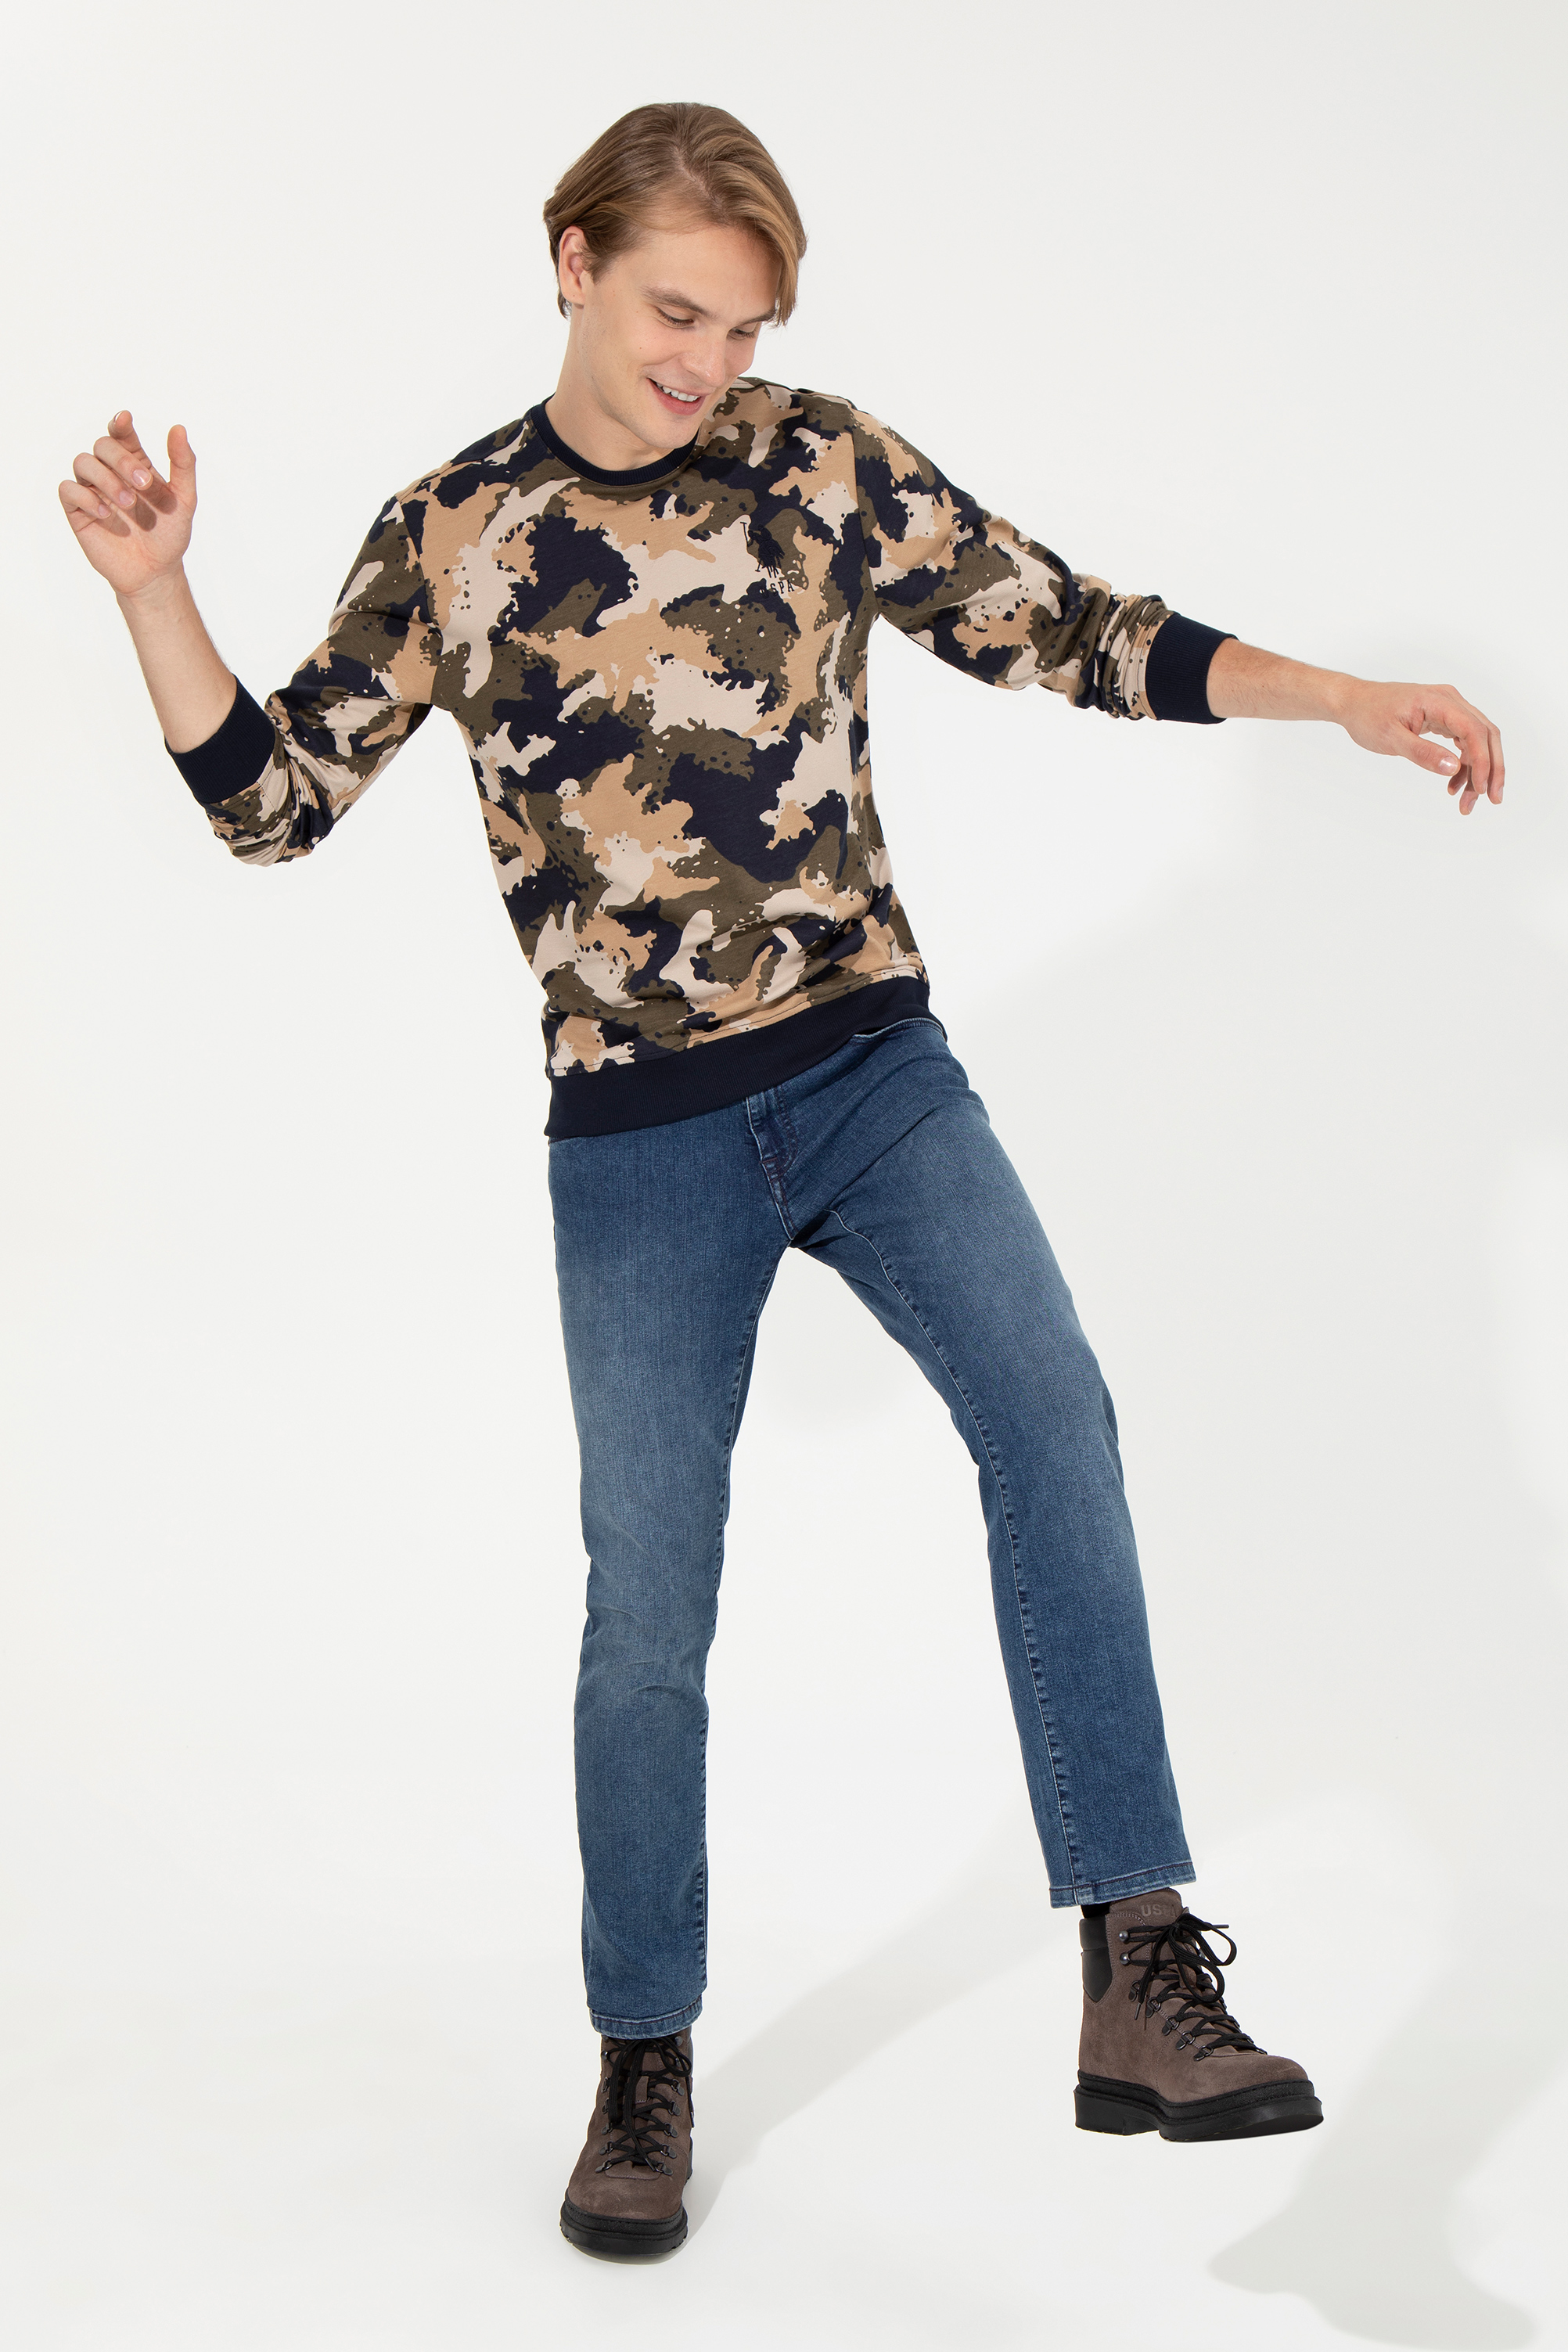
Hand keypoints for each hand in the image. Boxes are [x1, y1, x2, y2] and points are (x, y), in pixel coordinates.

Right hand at [59, 411, 196, 602]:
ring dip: (106, 478)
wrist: (155, 572)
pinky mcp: (78, 511)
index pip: (121, 433)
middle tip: (144, 484)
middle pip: (102, 444)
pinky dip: (85, 497)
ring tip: (128, 504)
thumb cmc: (169, 535)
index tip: (125, 420)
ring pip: (82, 462)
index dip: (120, 423)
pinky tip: (106, 514)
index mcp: (134, 463)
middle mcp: (110, 472)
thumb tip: (178, 427)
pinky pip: (68, 490)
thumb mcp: (184, 500)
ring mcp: (92, 490)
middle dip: (121, 459)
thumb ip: (183, 464)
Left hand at [1336, 678, 1503, 814]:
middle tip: (1493, 800)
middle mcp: (1451, 701)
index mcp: (1440, 701)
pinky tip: (1453, 785)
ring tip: (1467, 802)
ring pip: (1477, 741)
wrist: (1353, 703)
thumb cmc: (1368, 716)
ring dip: (1478, 772)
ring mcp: (1449, 710)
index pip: (1474, 731)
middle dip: (1492, 769)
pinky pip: (1463, 743)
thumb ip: (1421, 752)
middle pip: (1485, 735)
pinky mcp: (1444, 720)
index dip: (1483, 761)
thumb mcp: (1391, 738)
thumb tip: (1453, 767)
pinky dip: (1464, 766)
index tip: (1481, 789)